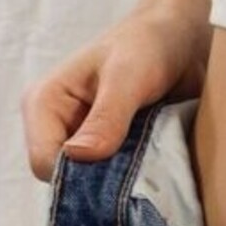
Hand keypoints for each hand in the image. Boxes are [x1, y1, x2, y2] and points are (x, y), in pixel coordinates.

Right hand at [20, 1, 210, 183]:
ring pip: (91, 185)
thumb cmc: (148, 45)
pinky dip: (134, 180)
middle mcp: (56, 126)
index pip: (44, 163)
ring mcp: (81, 141)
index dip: (77, 177)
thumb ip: (106, 117)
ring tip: (152, 166)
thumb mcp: (128, 76)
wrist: (180, 39)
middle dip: (101, 184)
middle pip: (66, 180)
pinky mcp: (107, 150)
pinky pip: (113, 181)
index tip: (120, 174)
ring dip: (121, 183)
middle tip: (142, 172)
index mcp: (44, 104)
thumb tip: (79, 155)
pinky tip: (156, 168)